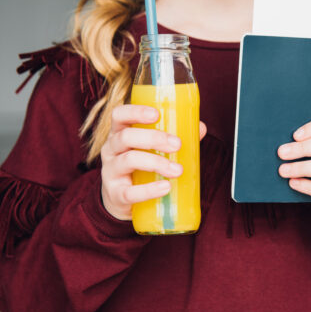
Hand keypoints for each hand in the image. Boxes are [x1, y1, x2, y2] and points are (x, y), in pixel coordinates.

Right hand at [100, 104, 206, 220]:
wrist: (122, 199)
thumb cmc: (139, 167)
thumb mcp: (151, 149)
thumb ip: (173, 137)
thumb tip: (200, 127)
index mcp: (119, 133)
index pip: (119, 115)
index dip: (135, 112)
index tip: (156, 114)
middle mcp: (110, 150)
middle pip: (125, 137)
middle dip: (153, 138)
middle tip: (177, 144)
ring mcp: (110, 172)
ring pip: (129, 160)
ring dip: (156, 163)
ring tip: (178, 170)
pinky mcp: (115, 194)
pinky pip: (129, 192)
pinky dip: (149, 190)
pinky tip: (165, 187)